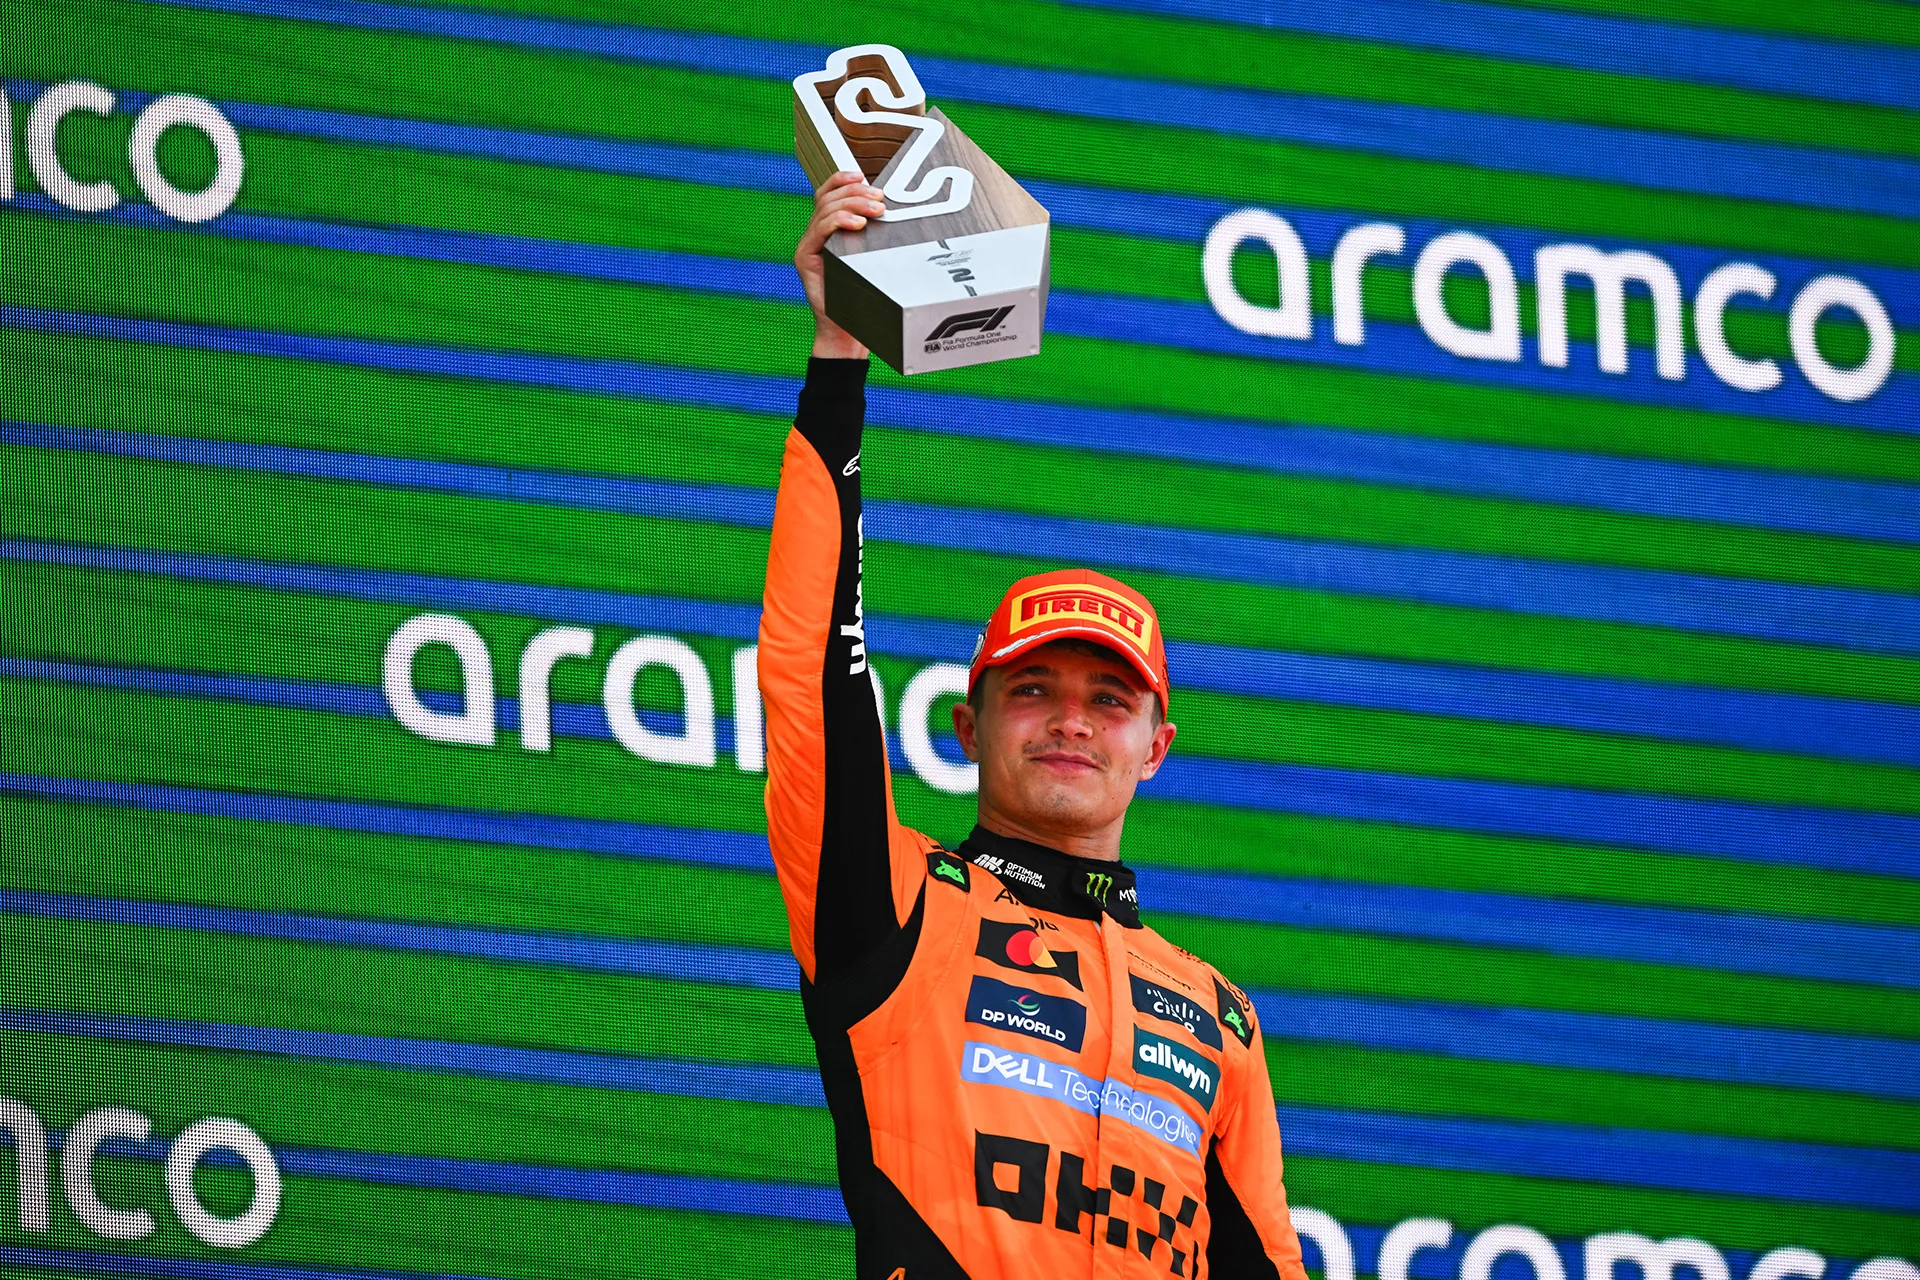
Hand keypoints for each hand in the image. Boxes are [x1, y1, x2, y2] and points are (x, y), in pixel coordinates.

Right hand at [795, 170, 884, 358]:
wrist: (846, 331)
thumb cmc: (862, 297)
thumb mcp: (871, 260)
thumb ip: (873, 237)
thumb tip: (892, 214)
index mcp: (827, 231)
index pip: (829, 194)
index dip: (843, 180)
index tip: (864, 176)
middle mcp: (815, 235)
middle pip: (828, 197)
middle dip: (856, 192)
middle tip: (880, 198)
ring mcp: (808, 246)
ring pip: (825, 209)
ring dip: (853, 204)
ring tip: (876, 210)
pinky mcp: (805, 258)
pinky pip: (819, 230)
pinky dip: (839, 222)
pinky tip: (857, 224)